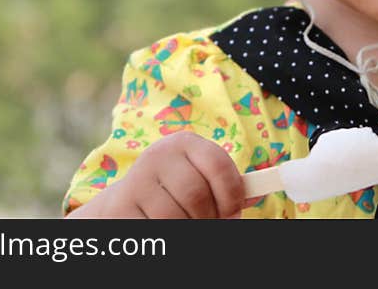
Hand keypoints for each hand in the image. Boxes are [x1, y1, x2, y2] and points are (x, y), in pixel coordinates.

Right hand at [67, 131, 258, 218]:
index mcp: (185, 143)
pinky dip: (167, 235)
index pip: (218, 164)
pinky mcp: (120, 207)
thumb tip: (257, 192)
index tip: (233, 212)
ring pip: (174, 217)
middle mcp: (158, 155)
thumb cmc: (174, 192)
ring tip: (187, 225)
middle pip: (196, 195)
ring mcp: (136, 180)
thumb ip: (225, 184)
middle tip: (210, 224)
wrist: (125, 202)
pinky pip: (155, 229)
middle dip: (209, 218)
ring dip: (188, 228)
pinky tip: (165, 229)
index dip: (231, 194)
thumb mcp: (199, 178)